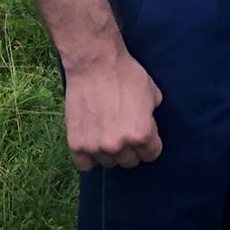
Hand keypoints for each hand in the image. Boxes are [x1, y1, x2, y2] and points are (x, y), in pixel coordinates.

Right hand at [63, 49, 163, 171]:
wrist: (95, 64)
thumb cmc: (126, 74)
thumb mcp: (153, 93)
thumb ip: (152, 116)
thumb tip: (149, 125)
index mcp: (142, 134)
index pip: (151, 155)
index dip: (150, 144)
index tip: (145, 136)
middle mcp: (119, 145)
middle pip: (130, 161)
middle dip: (131, 149)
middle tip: (125, 132)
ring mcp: (96, 147)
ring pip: (108, 163)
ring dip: (110, 152)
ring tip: (107, 133)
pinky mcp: (76, 144)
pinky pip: (85, 165)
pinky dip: (89, 157)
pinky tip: (92, 143)